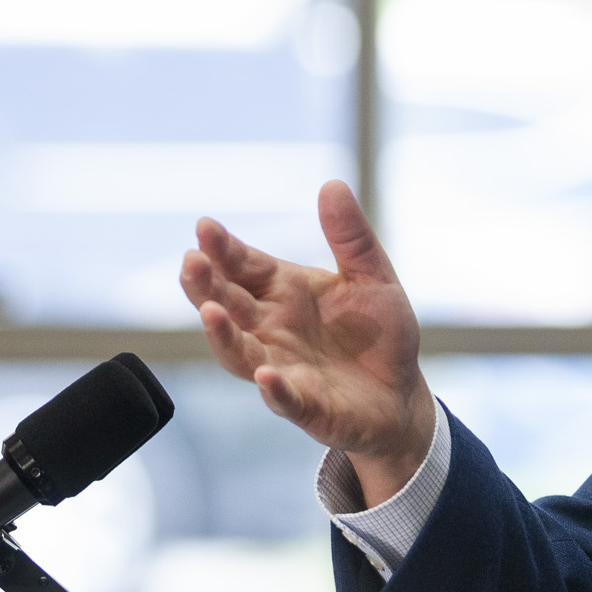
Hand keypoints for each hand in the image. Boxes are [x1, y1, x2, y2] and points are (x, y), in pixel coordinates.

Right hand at [179, 180, 434, 506]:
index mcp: (283, 291)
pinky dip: (274, 389)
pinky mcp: (307, 406)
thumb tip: (332, 185)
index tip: (205, 227)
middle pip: (227, 305)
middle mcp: (271, 329)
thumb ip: (350, 236)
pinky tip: (267, 375)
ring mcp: (284, 368)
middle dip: (205, 285)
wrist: (401, 394)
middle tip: (190, 262)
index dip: (222, 248)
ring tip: (210, 313)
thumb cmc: (379, 334)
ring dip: (222, 335)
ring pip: (240, 353)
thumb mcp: (372, 275)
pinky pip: (285, 399)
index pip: (243, 266)